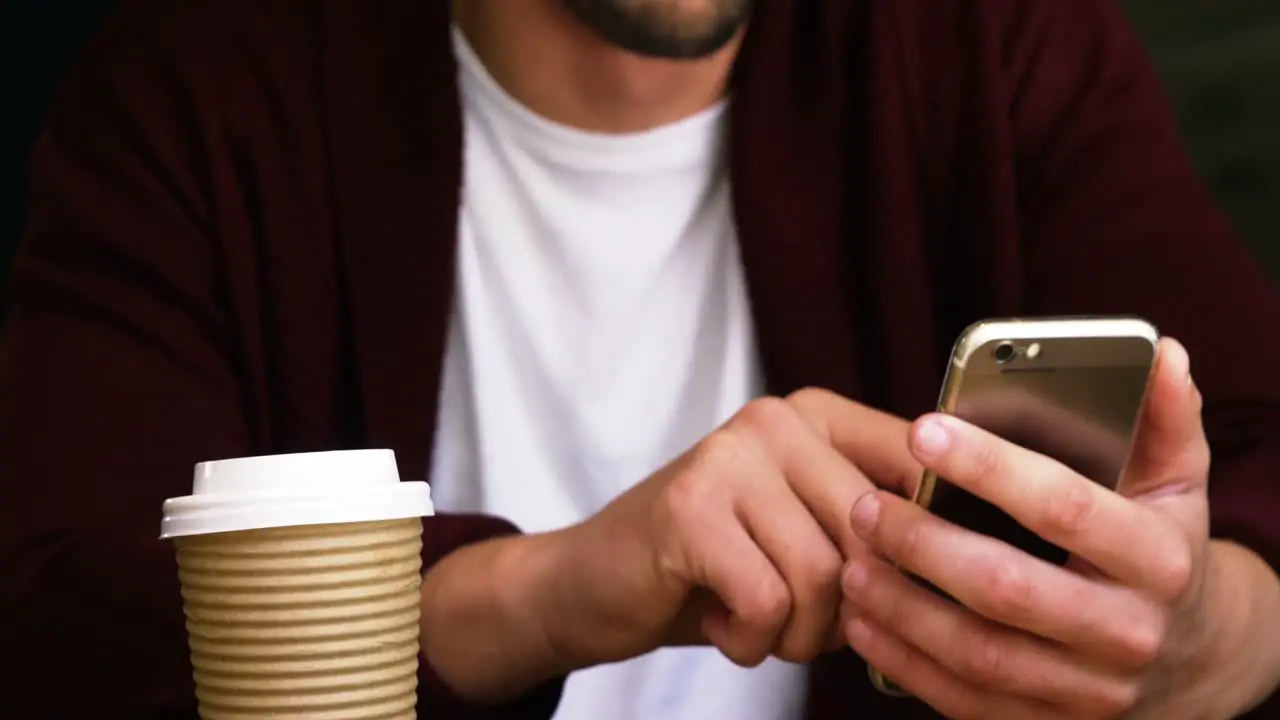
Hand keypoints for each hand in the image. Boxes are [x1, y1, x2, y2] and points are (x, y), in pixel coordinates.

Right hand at [547, 389, 917, 669]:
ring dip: (797, 633)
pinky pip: (767, 602)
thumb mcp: (801, 533)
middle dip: (849, 609)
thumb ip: (868, 529)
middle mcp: (776, 421)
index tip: (905, 588)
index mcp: (817, 416)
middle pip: (872, 536)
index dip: (929, 541)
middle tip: (803, 624)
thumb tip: (956, 563)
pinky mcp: (689, 508)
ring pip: (822, 575)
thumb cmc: (713, 568)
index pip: (918, 466)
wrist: (594, 583)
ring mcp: (729, 457)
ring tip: (757, 625)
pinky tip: (723, 626)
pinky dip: (752, 642)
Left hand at [839, 338, 1248, 718]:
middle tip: (865, 506)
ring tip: (852, 563)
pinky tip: (862, 623)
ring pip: (979, 653)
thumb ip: (1165, 418)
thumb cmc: (1163, 550)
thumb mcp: (1178, 484)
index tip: (923, 431)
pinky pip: (968, 702)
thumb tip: (1161, 352)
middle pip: (1007, 587)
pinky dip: (906, 664)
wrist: (1193, 659)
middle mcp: (1128, 631)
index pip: (1064, 506)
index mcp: (1157, 560)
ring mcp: (1090, 690)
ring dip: (903, 609)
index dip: (991, 468)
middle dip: (924, 544)